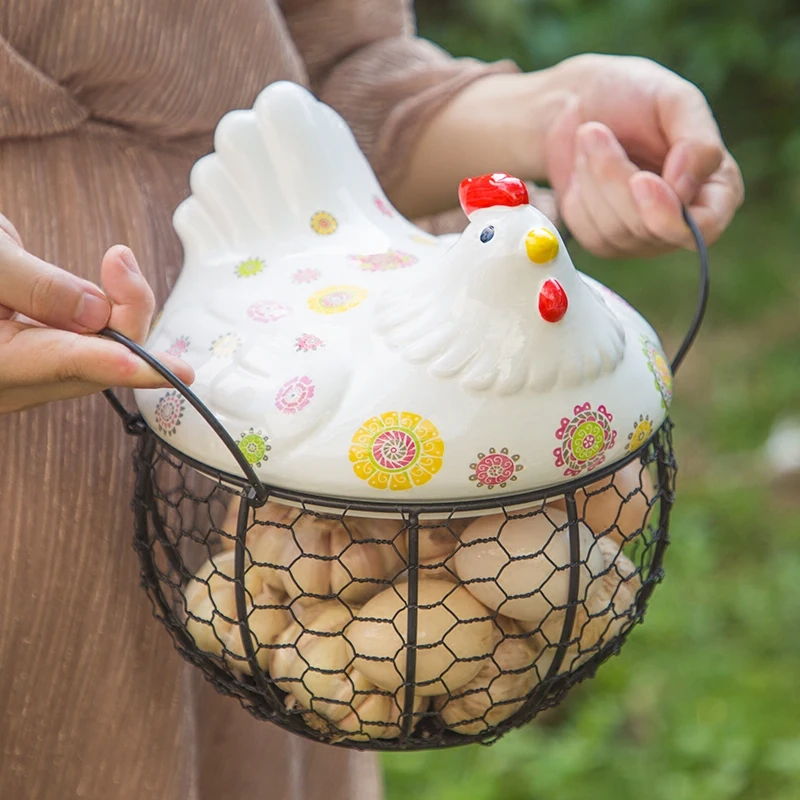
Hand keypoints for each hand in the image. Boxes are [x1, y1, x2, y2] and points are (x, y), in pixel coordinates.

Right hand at [0, 214, 193, 414]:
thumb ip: (37, 286)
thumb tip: (96, 313)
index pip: (66, 364)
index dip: (118, 365)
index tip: (163, 371)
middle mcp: (8, 381)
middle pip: (91, 365)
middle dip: (126, 317)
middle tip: (121, 260)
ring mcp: (21, 378)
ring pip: (92, 359)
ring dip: (118, 315)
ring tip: (118, 263)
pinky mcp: (32, 364)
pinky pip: (83, 351)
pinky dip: (104, 322)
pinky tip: (116, 288)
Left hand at [540, 54, 743, 256]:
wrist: (578, 102)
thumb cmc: (632, 95)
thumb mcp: (675, 100)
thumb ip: (697, 141)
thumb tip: (685, 186)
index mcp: (717, 188)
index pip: (705, 226)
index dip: (670, 213)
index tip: (640, 181)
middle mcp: (683, 220)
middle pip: (651, 229)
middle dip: (617, 179)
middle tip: (594, 132)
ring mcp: (642, 236)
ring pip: (616, 232)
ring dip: (594, 180)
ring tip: (589, 137)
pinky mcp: (604, 241)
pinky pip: (588, 233)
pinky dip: (577, 196)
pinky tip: (581, 168)